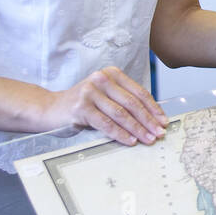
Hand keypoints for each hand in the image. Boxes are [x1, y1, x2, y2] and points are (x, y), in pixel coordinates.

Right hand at [46, 66, 167, 146]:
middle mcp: (101, 79)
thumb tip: (152, 119)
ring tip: (148, 139)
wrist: (51, 109)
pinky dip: (120, 133)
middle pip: (132, 103)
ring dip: (137, 129)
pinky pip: (106, 123)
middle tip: (159, 133)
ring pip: (121, 114)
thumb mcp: (105, 96)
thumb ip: (124, 101)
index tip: (163, 121)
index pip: (139, 92)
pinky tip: (130, 141)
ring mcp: (90, 92)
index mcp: (112, 74)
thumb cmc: (83, 104)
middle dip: (148, 120)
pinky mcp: (81, 107)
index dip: (153, 108)